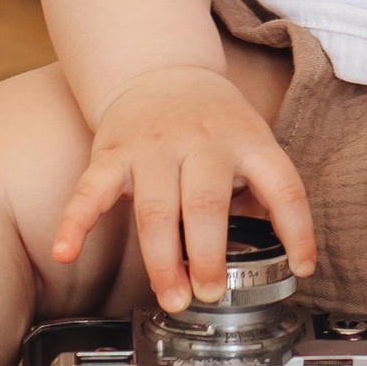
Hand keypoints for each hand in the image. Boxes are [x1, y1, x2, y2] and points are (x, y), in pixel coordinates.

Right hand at [50, 65, 317, 315]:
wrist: (160, 69)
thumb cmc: (212, 120)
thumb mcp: (251, 143)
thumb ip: (264, 192)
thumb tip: (286, 254)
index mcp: (247, 140)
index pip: (282, 186)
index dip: (297, 229)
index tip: (302, 267)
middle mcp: (201, 141)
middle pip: (206, 204)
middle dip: (208, 256)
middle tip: (211, 294)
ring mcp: (154, 146)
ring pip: (156, 209)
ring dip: (162, 260)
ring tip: (172, 297)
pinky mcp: (113, 152)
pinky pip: (91, 190)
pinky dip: (74, 222)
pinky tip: (64, 252)